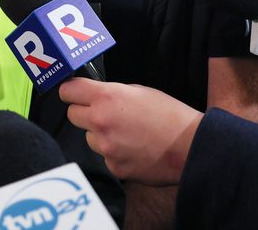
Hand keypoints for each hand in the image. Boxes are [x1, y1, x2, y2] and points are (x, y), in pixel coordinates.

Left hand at [60, 77, 201, 186]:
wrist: (190, 146)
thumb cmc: (169, 114)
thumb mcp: (139, 91)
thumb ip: (112, 93)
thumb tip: (97, 96)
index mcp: (106, 98)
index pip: (68, 91)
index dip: (71, 91)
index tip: (74, 93)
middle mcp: (100, 122)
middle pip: (72, 115)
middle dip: (84, 112)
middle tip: (102, 113)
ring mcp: (106, 147)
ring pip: (88, 137)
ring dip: (99, 135)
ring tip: (125, 134)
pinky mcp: (114, 167)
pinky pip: (105, 156)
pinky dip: (115, 153)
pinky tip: (133, 149)